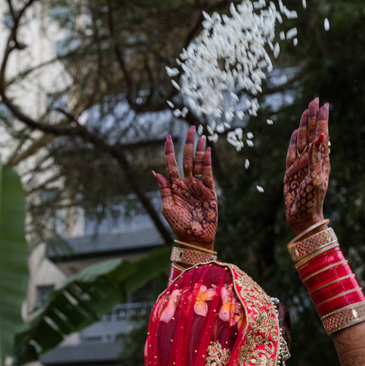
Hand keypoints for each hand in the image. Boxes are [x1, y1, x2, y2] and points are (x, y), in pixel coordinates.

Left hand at [152, 127, 216, 248]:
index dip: (169, 151)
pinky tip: (207, 150)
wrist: (194, 237)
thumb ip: (163, 189)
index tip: (168, 137)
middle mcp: (187, 183)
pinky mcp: (209, 190)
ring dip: (199, 149)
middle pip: (187, 159)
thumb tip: (155, 172)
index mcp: (174, 186)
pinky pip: (208, 173)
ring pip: (198, 163)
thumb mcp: (167, 207)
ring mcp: (198, 185)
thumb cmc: (178, 225)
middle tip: (190, 128)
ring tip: (200, 135)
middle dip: (188, 143)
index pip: (171, 164)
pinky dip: (207, 161)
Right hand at [284, 98, 330, 235]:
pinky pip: (292, 152)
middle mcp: (312, 159)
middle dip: (313, 116)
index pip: (322, 134)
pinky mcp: (291, 171)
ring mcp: (301, 164)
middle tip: (314, 100)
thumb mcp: (316, 179)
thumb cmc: (311, 200)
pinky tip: (296, 131)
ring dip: (304, 125)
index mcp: (321, 160)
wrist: (302, 216)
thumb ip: (317, 158)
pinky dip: (294, 140)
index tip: (324, 104)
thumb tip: (321, 136)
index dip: (322, 119)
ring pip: (302, 139)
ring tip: (306, 110)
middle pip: (313, 132)